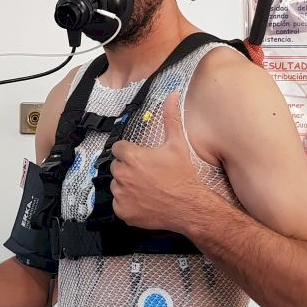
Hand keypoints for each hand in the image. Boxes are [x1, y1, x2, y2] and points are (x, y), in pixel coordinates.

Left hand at [109, 92, 207, 231]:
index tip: (140, 157)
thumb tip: (173, 95)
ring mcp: (121, 194)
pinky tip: (143, 200)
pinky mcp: (122, 211)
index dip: (129, 152)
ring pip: (116, 184)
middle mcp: (123, 175)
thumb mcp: (177, 144)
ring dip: (127, 185)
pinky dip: (127, 202)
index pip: (118, 149)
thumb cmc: (183, 176)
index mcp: (132, 156)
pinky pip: (118, 203)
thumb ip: (171, 118)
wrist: (190, 206)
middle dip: (128, 168)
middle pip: (117, 166)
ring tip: (146, 187)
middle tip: (146, 173)